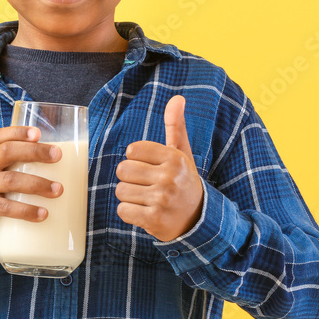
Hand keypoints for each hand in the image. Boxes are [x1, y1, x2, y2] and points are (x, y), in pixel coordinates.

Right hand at [0, 125, 62, 238]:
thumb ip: (17, 164)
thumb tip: (61, 162)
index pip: (0, 136)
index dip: (18, 132)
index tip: (38, 133)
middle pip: (6, 152)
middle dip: (34, 152)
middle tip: (58, 155)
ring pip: (9, 180)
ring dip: (37, 184)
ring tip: (58, 190)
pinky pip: (5, 207)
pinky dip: (26, 210)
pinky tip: (43, 214)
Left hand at [115, 95, 203, 241]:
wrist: (198, 220)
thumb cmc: (183, 182)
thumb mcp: (182, 153)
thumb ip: (175, 126)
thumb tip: (177, 97)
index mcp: (174, 158)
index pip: (132, 150)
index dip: (136, 160)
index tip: (150, 167)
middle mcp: (169, 177)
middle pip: (123, 170)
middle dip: (130, 178)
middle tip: (147, 185)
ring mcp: (162, 200)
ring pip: (120, 190)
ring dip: (129, 197)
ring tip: (147, 199)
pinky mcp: (154, 220)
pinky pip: (123, 210)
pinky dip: (129, 213)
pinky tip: (144, 212)